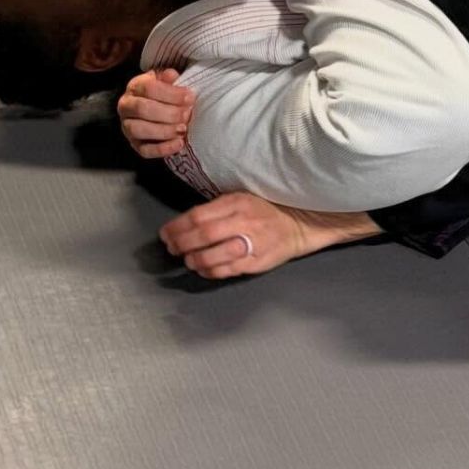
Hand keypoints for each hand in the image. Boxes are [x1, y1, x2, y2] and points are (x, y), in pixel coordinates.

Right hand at [117, 68, 194, 158]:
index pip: (148, 88)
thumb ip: (168, 77)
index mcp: (135, 87)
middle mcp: (126, 107)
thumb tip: (172, 75)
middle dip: (168, 113)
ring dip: (164, 131)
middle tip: (187, 114)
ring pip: (139, 130)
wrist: (156, 106)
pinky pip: (145, 150)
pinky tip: (178, 143)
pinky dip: (163, 149)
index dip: (170, 93)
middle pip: (142, 109)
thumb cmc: (164, 92)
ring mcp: (127, 127)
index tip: (189, 97)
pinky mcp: (135, 144)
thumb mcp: (166, 80)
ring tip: (183, 129)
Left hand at [160, 193, 382, 279]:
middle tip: (170, 247)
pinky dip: (209, 270)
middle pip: (202, 235)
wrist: (303, 222)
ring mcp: (251, 242)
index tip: (165, 232)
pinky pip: (226, 269)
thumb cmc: (270, 208)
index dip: (177, 226)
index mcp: (238, 202)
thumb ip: (220, 207)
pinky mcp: (257, 261)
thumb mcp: (245, 197)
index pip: (199, 215)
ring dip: (193, 259)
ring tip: (186, 259)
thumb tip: (188, 220)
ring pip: (212, 255)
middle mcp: (244, 221)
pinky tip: (202, 268)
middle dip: (180, 243)